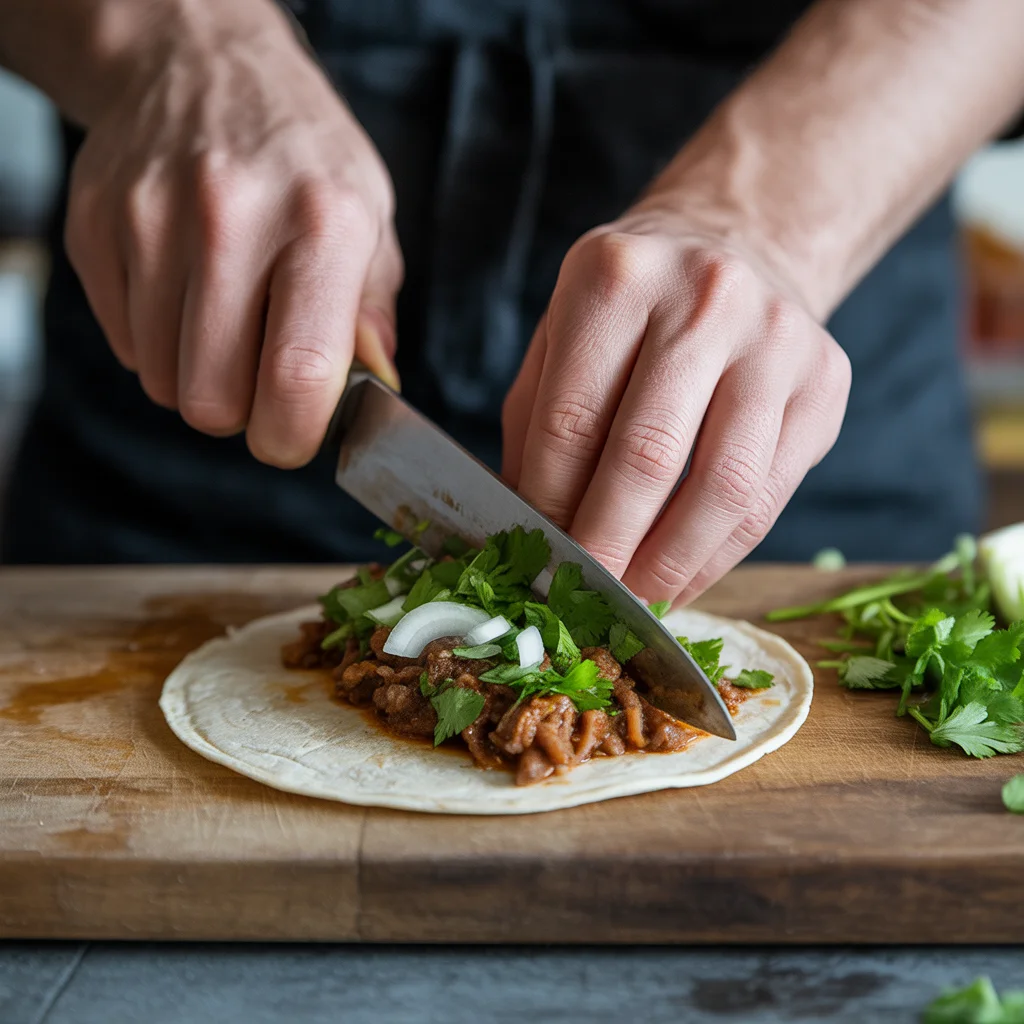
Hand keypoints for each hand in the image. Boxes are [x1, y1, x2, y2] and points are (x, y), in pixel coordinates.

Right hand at [64, 2, 401, 465]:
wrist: (200, 62)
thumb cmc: (301, 156)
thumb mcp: (369, 216)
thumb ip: (373, 312)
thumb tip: (373, 393)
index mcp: (322, 222)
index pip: (298, 376)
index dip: (293, 436)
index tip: (294, 437)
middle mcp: (230, 217)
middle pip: (212, 400)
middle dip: (241, 413)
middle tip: (260, 378)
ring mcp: (150, 219)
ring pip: (161, 382)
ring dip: (197, 377)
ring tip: (225, 324)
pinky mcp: (95, 225)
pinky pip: (125, 344)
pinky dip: (158, 342)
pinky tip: (185, 293)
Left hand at [502, 202, 850, 605]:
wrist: (736, 247)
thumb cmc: (630, 311)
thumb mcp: (561, 338)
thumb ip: (538, 426)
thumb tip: (526, 529)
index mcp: (616, 277)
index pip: (572, 419)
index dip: (550, 505)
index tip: (538, 556)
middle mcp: (705, 297)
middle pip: (648, 456)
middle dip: (609, 545)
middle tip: (584, 597)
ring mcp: (777, 339)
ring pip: (723, 488)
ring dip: (671, 565)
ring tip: (634, 600)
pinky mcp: (824, 383)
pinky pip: (768, 498)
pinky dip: (719, 556)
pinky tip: (683, 579)